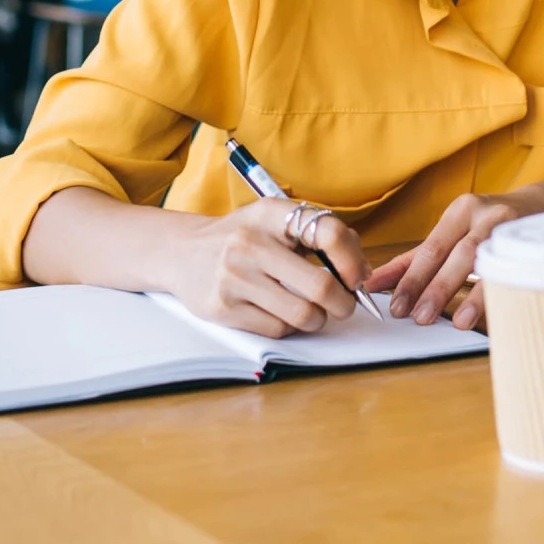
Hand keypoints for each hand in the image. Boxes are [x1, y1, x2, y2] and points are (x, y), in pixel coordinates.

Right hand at [162, 198, 369, 338]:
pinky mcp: (223, 309)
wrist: (181, 252)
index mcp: (270, 214)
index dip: (353, 259)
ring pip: (303, 315)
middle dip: (343, 303)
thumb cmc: (240, 237)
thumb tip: (363, 271)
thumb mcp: (274, 220)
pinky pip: (278, 330)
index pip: (328, 232)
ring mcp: (234, 278)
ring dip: (318, 319)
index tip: (357, 277)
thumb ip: (318, 236)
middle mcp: (250, 244)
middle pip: (321, 287)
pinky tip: (282, 313)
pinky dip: (289, 327)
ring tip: (313, 311)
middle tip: (344, 304)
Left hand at [365, 179, 543, 330]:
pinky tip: (495, 311)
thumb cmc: (492, 223)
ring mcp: (516, 228)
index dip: (412, 278)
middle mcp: (488, 214)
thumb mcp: (454, 232)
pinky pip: (518, 270)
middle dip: (436, 288)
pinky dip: (503, 292)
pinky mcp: (538, 243)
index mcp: (462, 210)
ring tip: (455, 321)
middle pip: (458, 255)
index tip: (396, 306)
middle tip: (418, 317)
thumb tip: (375, 282)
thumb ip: (417, 257)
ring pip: (489, 261)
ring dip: (471, 293)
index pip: (431, 248)